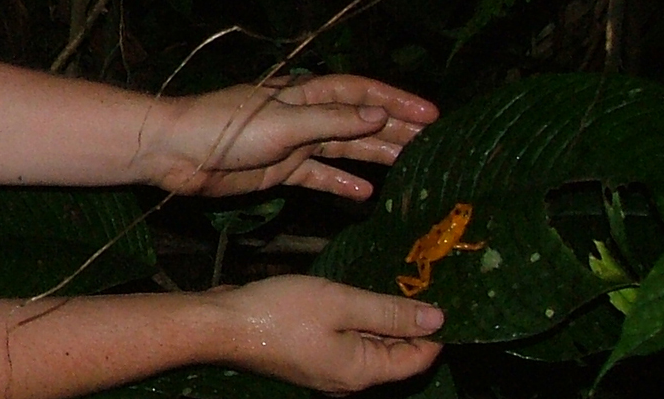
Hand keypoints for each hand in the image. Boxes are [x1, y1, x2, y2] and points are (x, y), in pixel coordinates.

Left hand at [144, 75, 438, 197]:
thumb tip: (376, 114)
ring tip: (409, 166)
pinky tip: (365, 192)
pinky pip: (318, 175)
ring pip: (343, 149)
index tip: (430, 115)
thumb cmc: (225, 127)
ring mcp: (291, 143)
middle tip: (432, 144)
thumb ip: (331, 121)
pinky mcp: (278, 169)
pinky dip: (341, 182)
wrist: (177, 152)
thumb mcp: (283, 122)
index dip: (395, 101)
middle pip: (357, 121)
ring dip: (375, 156)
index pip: (360, 92)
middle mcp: (302, 115)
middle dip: (394, 130)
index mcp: (303, 94)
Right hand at [207, 275, 444, 393]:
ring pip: (371, 348)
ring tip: (387, 286)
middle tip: (415, 282)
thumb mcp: (340, 303)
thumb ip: (390, 312)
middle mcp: (349, 381)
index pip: (418, 359)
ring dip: (382, 321)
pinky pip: (348, 345)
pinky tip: (353, 299)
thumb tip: (437, 318)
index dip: (433, 329)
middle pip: (395, 355)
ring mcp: (328, 373)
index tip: (439, 294)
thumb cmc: (282, 312)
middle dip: (409, 323)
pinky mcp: (311, 361)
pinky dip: (357, 324)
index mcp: (362, 372)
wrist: (223, 325)